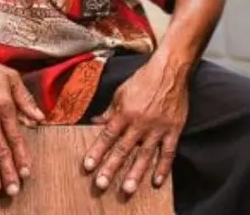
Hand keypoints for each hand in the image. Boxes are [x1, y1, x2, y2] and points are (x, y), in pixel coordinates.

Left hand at [83, 55, 188, 194]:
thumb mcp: (119, 93)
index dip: (97, 151)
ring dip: (136, 173)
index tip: (88, 166)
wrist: (169, 72)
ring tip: (128, 189)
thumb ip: (109, 112)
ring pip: (145, 155)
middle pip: (123, 149)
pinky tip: (157, 181)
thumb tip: (94, 123)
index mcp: (124, 113)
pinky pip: (168, 152)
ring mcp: (158, 128)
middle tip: (101, 184)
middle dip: (111, 168)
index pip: (107, 136)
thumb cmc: (141, 81)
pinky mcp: (174, 130)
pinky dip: (163, 167)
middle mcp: (139, 123)